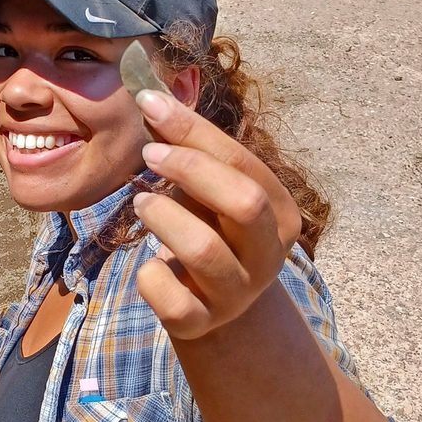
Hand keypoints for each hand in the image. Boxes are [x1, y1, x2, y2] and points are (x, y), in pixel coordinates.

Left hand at [131, 90, 301, 340]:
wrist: (216, 307)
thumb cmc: (212, 234)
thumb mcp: (209, 195)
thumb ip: (190, 153)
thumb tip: (152, 100)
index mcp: (280, 215)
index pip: (244, 164)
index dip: (195, 132)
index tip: (150, 106)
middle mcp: (268, 256)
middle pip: (244, 203)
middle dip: (191, 170)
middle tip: (149, 156)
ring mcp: (236, 293)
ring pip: (202, 250)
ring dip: (163, 217)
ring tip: (141, 202)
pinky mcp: (201, 322)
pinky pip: (170, 299)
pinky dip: (149, 277)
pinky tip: (149, 265)